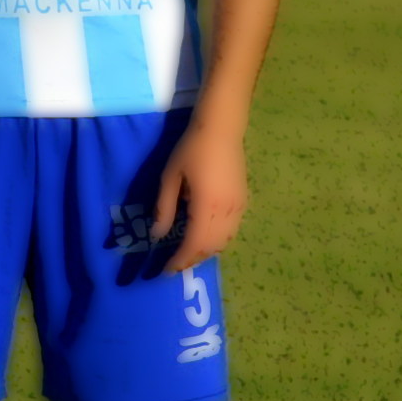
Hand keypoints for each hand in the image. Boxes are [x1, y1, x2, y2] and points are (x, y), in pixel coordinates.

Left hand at [152, 114, 250, 276]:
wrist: (222, 129)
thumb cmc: (191, 150)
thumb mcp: (170, 177)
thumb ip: (165, 207)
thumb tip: (157, 235)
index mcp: (207, 206)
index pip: (194, 244)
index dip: (180, 260)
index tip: (165, 271)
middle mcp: (227, 211)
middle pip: (211, 247)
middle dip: (192, 260)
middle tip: (173, 266)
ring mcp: (239, 207)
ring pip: (224, 241)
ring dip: (206, 252)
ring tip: (186, 255)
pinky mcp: (243, 201)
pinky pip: (231, 231)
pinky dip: (217, 241)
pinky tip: (203, 239)